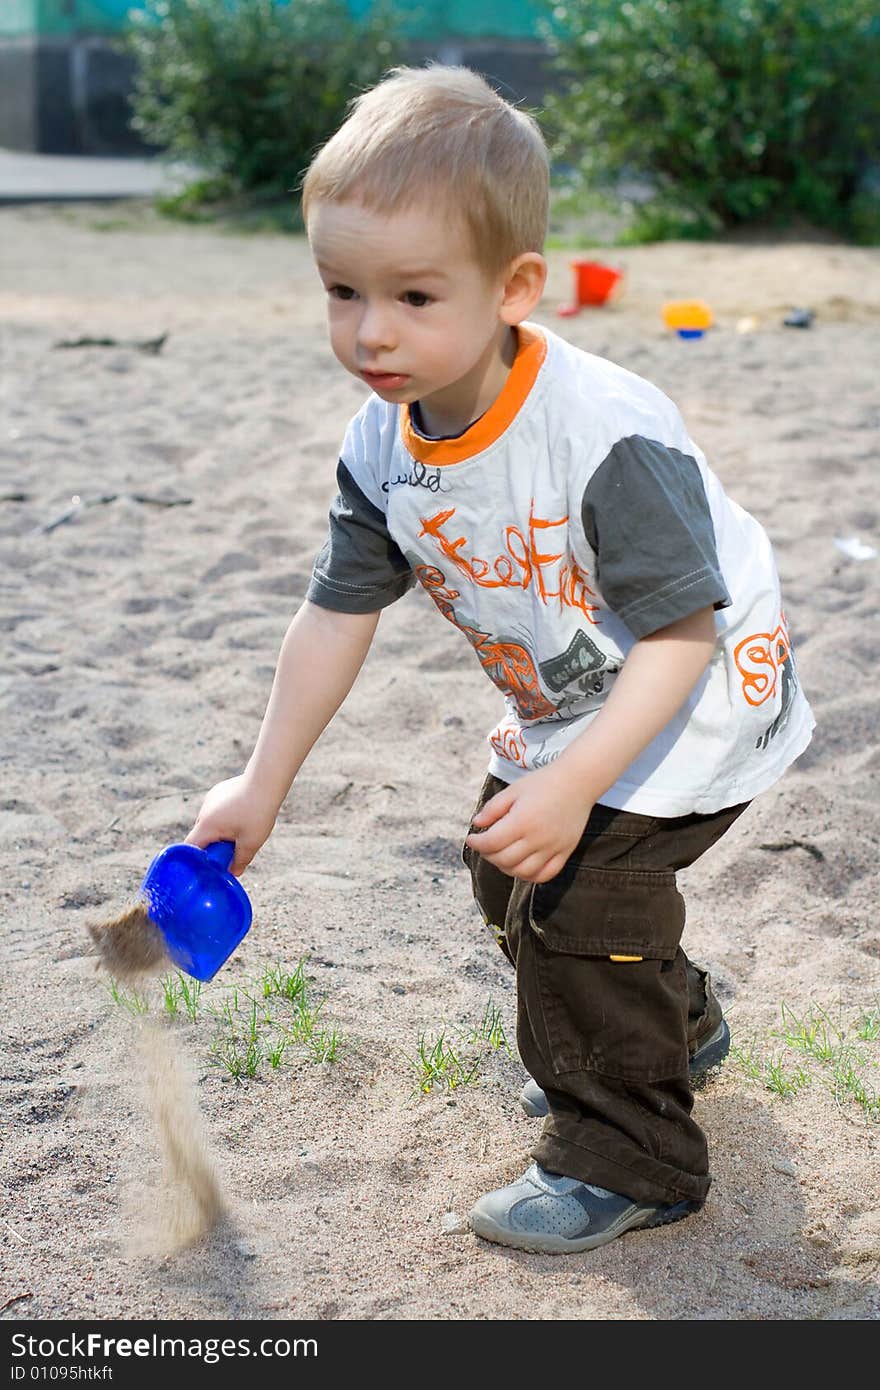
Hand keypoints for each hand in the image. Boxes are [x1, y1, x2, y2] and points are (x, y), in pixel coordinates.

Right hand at [184, 773, 277, 876]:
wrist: (266, 781)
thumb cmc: (258, 812)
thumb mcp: (251, 842)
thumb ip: (240, 860)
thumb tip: (233, 873)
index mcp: (207, 825)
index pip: (191, 847)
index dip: (197, 859)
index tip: (209, 866)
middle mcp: (204, 811)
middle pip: (201, 835)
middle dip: (214, 846)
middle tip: (231, 851)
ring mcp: (210, 799)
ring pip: (210, 822)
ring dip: (220, 830)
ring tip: (241, 830)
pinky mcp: (219, 791)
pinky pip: (217, 810)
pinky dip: (225, 817)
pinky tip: (242, 815)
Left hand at [464, 763, 593, 882]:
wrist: (577, 781)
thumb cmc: (543, 783)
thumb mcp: (514, 790)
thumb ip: (493, 808)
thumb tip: (477, 824)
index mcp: (522, 820)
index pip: (491, 843)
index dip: (476, 844)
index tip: (471, 839)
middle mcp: (538, 838)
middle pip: (504, 860)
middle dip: (488, 855)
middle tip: (485, 845)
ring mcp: (553, 848)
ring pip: (522, 872)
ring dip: (506, 867)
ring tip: (501, 854)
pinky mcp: (565, 852)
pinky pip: (545, 875)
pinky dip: (529, 875)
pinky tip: (521, 865)